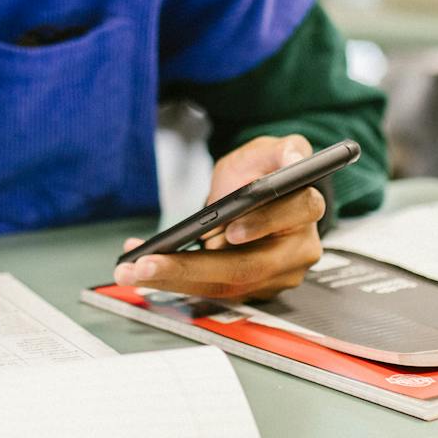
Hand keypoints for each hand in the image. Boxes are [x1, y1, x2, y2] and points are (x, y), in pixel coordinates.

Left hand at [114, 134, 324, 300]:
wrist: (262, 195)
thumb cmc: (264, 171)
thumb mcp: (271, 149)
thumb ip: (286, 148)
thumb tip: (293, 160)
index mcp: (306, 211)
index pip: (291, 217)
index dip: (259, 225)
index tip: (228, 229)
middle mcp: (298, 250)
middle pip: (247, 267)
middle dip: (192, 267)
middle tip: (147, 262)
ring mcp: (276, 275)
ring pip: (224, 285)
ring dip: (173, 280)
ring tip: (131, 270)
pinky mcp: (252, 289)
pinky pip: (212, 289)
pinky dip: (174, 281)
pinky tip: (141, 271)